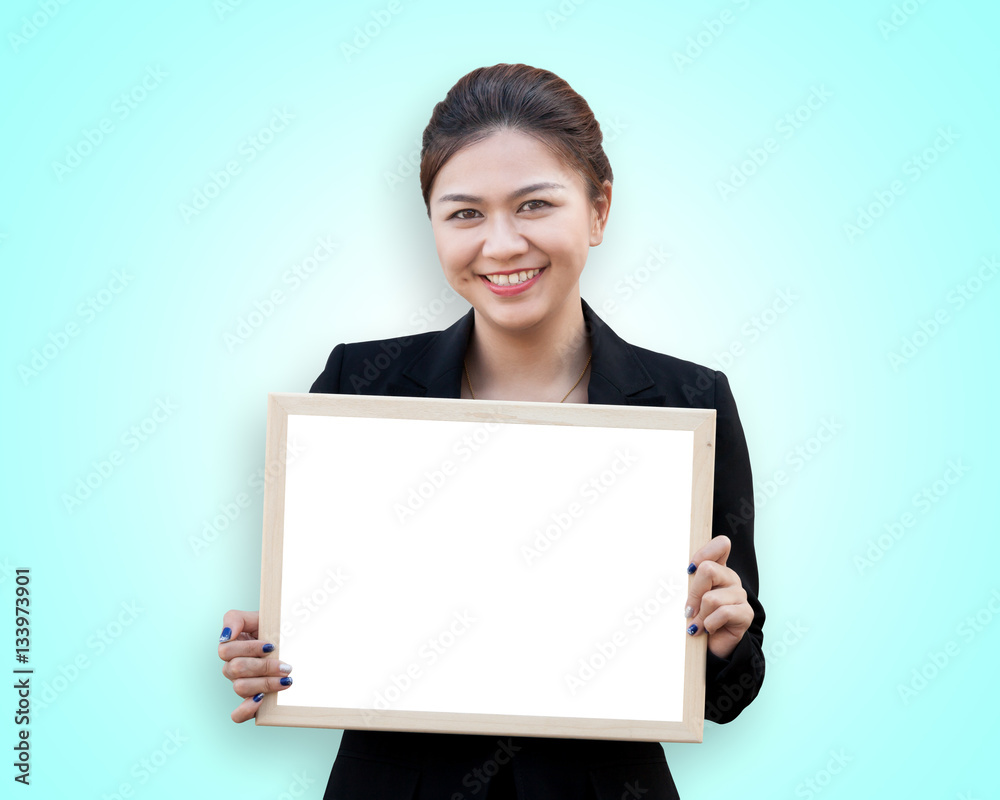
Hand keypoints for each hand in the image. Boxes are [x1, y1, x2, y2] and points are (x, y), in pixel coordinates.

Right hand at [218, 609, 292, 722]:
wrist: (291, 643)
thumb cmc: (273, 630)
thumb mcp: (257, 617)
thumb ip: (235, 619)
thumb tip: (226, 635)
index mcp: (231, 647)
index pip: (227, 651)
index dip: (249, 649)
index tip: (271, 646)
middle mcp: (232, 667)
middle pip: (235, 670)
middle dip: (264, 667)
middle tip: (286, 666)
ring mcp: (240, 684)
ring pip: (240, 688)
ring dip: (265, 684)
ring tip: (287, 680)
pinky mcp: (249, 701)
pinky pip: (238, 714)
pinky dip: (246, 709)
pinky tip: (261, 700)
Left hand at [683, 536, 752, 659]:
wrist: (712, 647)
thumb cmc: (697, 619)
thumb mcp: (690, 597)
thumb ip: (688, 582)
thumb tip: (685, 572)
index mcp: (718, 569)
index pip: (721, 544)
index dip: (704, 552)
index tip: (690, 569)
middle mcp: (731, 578)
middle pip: (708, 570)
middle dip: (693, 593)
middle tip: (689, 610)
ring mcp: (740, 595)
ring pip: (711, 597)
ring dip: (700, 615)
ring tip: (699, 624)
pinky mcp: (746, 613)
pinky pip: (722, 613)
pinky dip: (710, 624)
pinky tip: (709, 629)